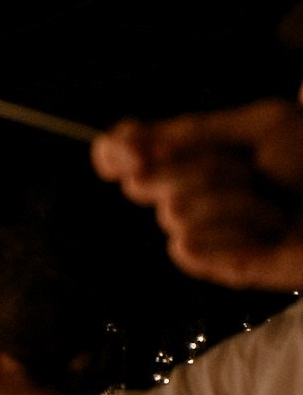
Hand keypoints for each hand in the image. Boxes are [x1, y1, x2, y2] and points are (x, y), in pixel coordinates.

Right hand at [95, 91, 302, 288]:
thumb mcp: (261, 126)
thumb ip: (191, 129)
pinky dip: (233, 235)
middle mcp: (191, 199)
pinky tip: (267, 232)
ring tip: (277, 208)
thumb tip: (117, 138)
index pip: (130, 156)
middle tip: (251, 173)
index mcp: (195, 160)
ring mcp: (208, 238)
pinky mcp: (225, 269)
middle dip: (203, 171)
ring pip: (177, 216)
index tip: (117, 152)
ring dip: (237, 203)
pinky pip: (193, 250)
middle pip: (150, 184)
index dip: (117, 152)